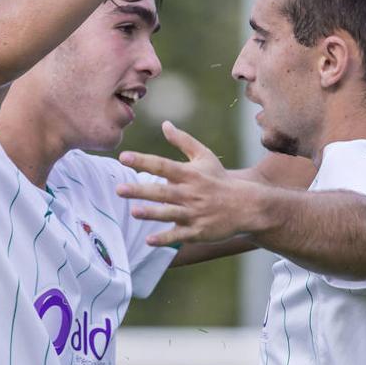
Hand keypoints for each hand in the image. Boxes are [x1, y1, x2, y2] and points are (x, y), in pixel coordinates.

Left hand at [116, 121, 257, 245]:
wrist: (246, 205)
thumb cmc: (219, 179)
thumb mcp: (205, 156)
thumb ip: (183, 141)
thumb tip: (164, 124)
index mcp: (190, 174)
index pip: (163, 165)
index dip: (143, 161)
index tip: (124, 157)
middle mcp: (190, 193)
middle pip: (162, 191)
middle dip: (140, 190)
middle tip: (119, 189)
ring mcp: (194, 213)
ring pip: (170, 213)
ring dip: (152, 213)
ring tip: (134, 211)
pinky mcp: (198, 231)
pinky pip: (179, 235)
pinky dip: (165, 238)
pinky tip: (149, 240)